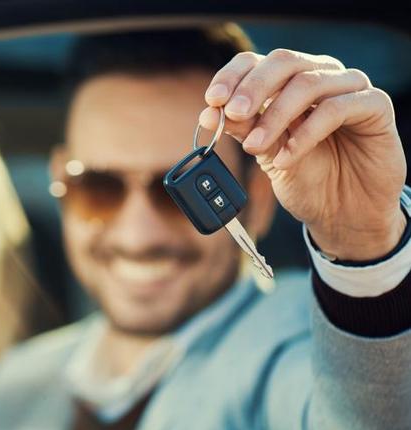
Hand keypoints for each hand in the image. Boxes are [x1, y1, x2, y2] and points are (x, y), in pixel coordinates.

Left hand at [200, 49, 406, 260]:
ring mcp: (349, 88)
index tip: (213, 100)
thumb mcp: (267, 154)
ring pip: (307, 84)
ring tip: (254, 148)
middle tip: (232, 114)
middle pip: (283, 62)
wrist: (343, 212)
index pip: (257, 62)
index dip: (233, 77)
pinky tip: (286, 159)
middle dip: (252, 89)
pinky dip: (305, 134)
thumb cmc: (307, 177)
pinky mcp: (374, 106)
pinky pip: (336, 109)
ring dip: (274, 117)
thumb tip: (209, 114)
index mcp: (289, 82)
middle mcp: (320, 76)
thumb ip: (244, 131)